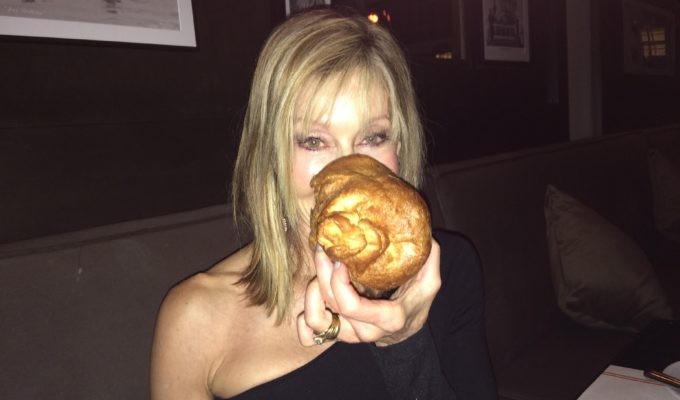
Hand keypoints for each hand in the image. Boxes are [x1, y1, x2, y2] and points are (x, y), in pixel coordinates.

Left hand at [297, 239, 440, 346]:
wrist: (406, 330)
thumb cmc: (415, 303)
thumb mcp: (429, 283)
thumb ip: (430, 259)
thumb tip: (424, 234)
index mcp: (387, 318)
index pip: (352, 306)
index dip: (338, 282)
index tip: (340, 260)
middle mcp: (365, 330)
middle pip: (332, 306)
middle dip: (322, 275)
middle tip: (323, 250)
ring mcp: (348, 335)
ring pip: (317, 321)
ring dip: (311, 295)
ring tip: (318, 273)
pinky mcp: (336, 334)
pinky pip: (308, 336)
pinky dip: (303, 320)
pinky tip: (312, 298)